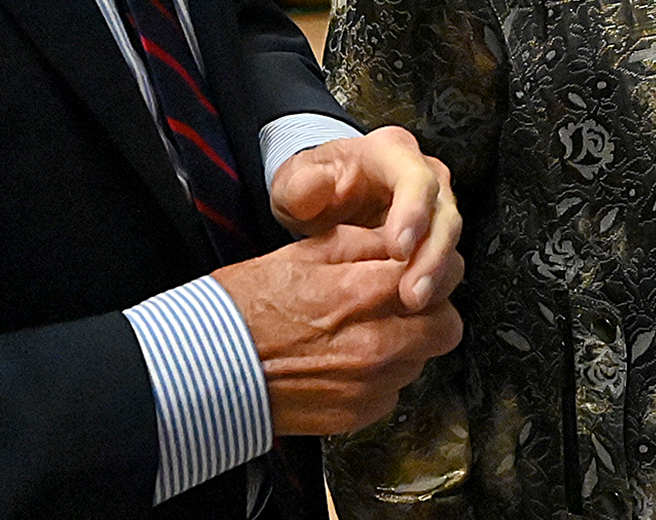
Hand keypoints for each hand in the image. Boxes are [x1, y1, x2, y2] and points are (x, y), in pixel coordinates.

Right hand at [213, 225, 464, 436]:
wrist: (208, 370)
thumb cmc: (247, 306)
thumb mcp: (303, 252)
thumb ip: (362, 245)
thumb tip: (401, 241)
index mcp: (362, 292)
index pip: (441, 277)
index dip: (435, 269)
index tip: (420, 269)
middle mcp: (375, 344)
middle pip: (447, 327)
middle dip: (432, 312)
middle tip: (404, 303)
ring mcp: (369, 385)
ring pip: (423, 360)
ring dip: (408, 345)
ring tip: (367, 332)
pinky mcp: (359, 414)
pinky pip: (394, 391)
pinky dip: (382, 377)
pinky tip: (349, 361)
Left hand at [270, 124, 461, 310]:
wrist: (321, 195)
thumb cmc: (313, 185)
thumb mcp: (295, 181)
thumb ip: (300, 184)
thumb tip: (315, 186)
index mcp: (390, 152)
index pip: (415, 178)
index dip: (412, 212)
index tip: (397, 249)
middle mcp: (422, 174)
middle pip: (442, 212)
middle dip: (432, 254)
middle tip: (411, 292)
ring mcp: (432, 204)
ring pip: (449, 238)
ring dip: (437, 273)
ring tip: (414, 302)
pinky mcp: (433, 232)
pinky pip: (445, 257)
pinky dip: (434, 282)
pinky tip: (416, 306)